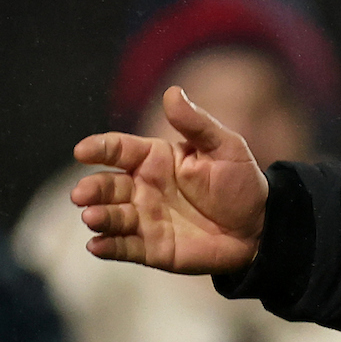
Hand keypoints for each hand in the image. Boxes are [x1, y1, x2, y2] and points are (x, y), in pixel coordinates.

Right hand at [72, 87, 268, 273]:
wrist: (259, 227)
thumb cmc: (240, 182)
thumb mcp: (225, 148)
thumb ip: (196, 123)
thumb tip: (173, 93)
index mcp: (154, 158)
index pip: (119, 149)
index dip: (99, 148)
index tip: (82, 151)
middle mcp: (141, 187)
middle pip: (107, 185)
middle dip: (92, 189)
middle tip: (81, 194)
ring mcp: (144, 218)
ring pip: (112, 216)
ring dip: (98, 217)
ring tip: (91, 217)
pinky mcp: (151, 248)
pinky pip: (123, 247)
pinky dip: (107, 247)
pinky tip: (96, 246)